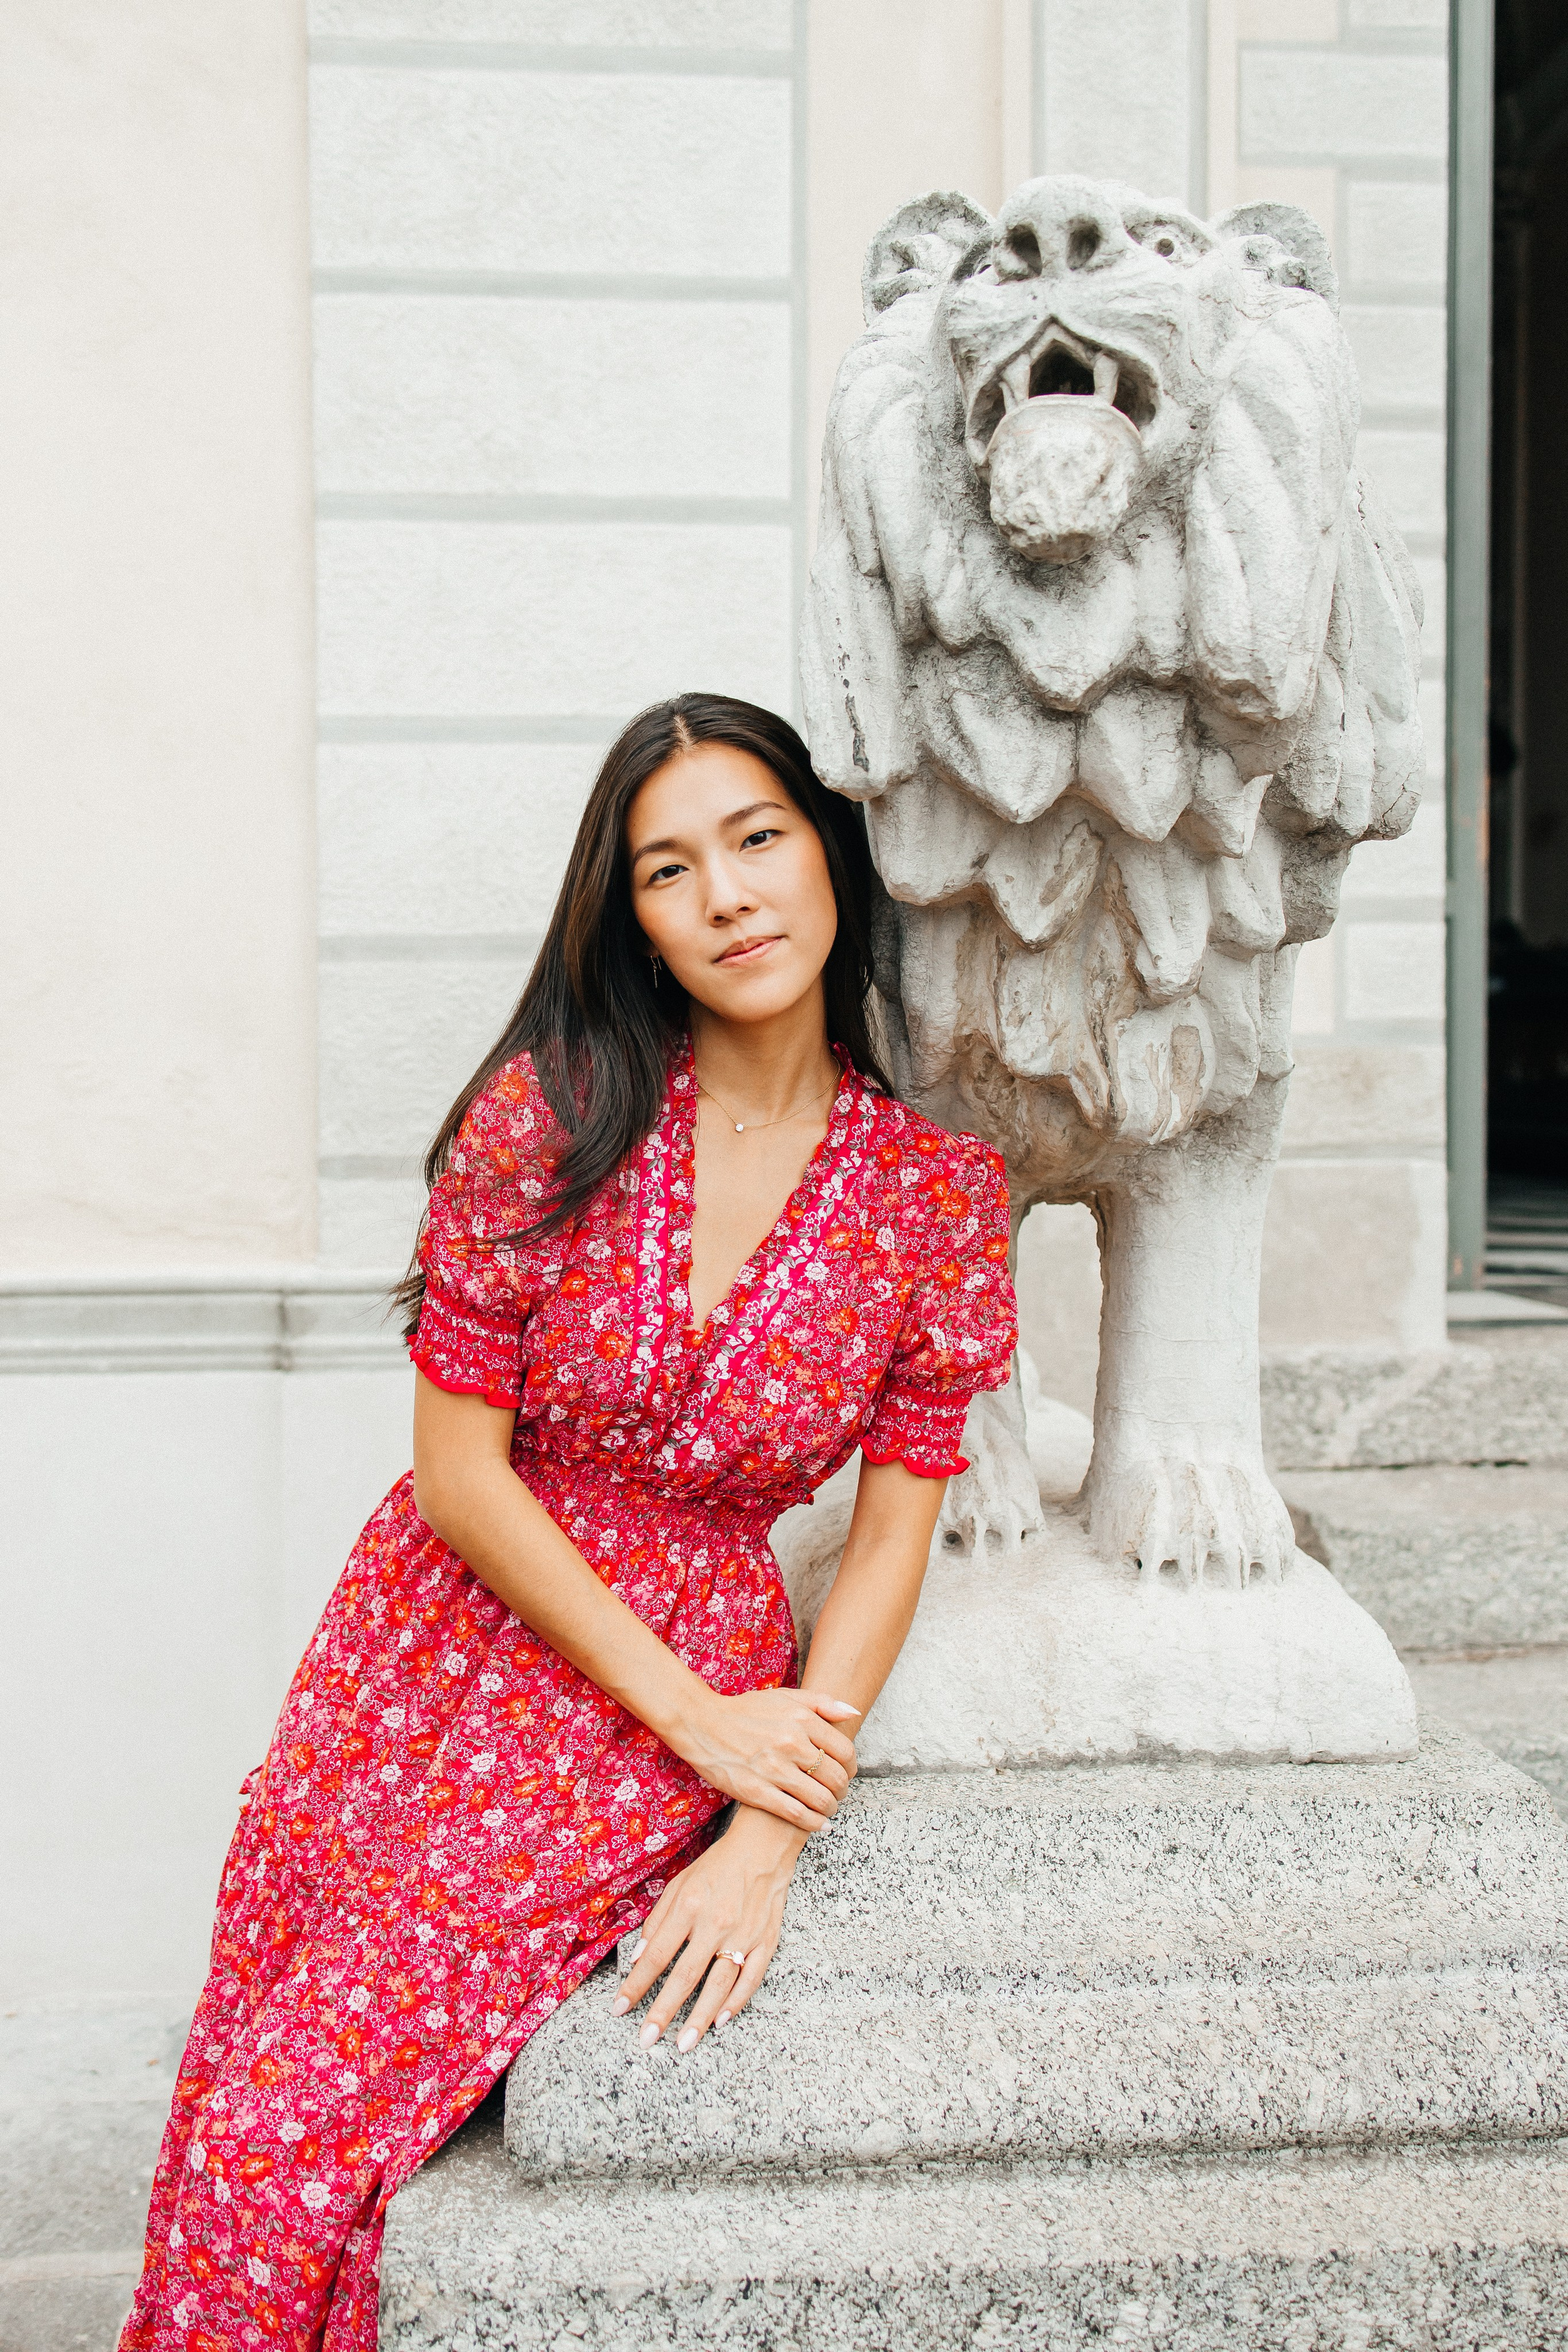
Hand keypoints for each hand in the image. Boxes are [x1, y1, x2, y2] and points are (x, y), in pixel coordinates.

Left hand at [613, 1806, 803, 2051]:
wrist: (764, 1847)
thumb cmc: (716, 1867)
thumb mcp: (679, 1883)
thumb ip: (657, 1921)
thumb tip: (637, 1958)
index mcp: (689, 1906)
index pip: (656, 1954)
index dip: (636, 1984)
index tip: (620, 2009)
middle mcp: (715, 1922)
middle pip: (685, 1975)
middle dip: (662, 2011)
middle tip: (646, 2039)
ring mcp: (743, 1934)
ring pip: (719, 1984)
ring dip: (699, 2017)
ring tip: (683, 2043)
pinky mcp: (766, 1940)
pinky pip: (751, 1977)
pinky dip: (736, 2001)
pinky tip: (720, 2020)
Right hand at [675, 1686, 858, 1831]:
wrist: (703, 1725)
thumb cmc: (746, 1711)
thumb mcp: (785, 1696)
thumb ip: (822, 1702)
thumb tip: (853, 1713)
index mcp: (802, 1719)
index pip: (845, 1751)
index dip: (852, 1766)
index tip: (847, 1772)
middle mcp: (791, 1743)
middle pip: (836, 1777)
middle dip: (842, 1789)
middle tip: (838, 1792)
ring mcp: (774, 1769)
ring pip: (821, 1799)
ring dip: (831, 1808)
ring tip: (828, 1808)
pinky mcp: (758, 1792)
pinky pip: (798, 1815)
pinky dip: (815, 1824)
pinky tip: (820, 1824)